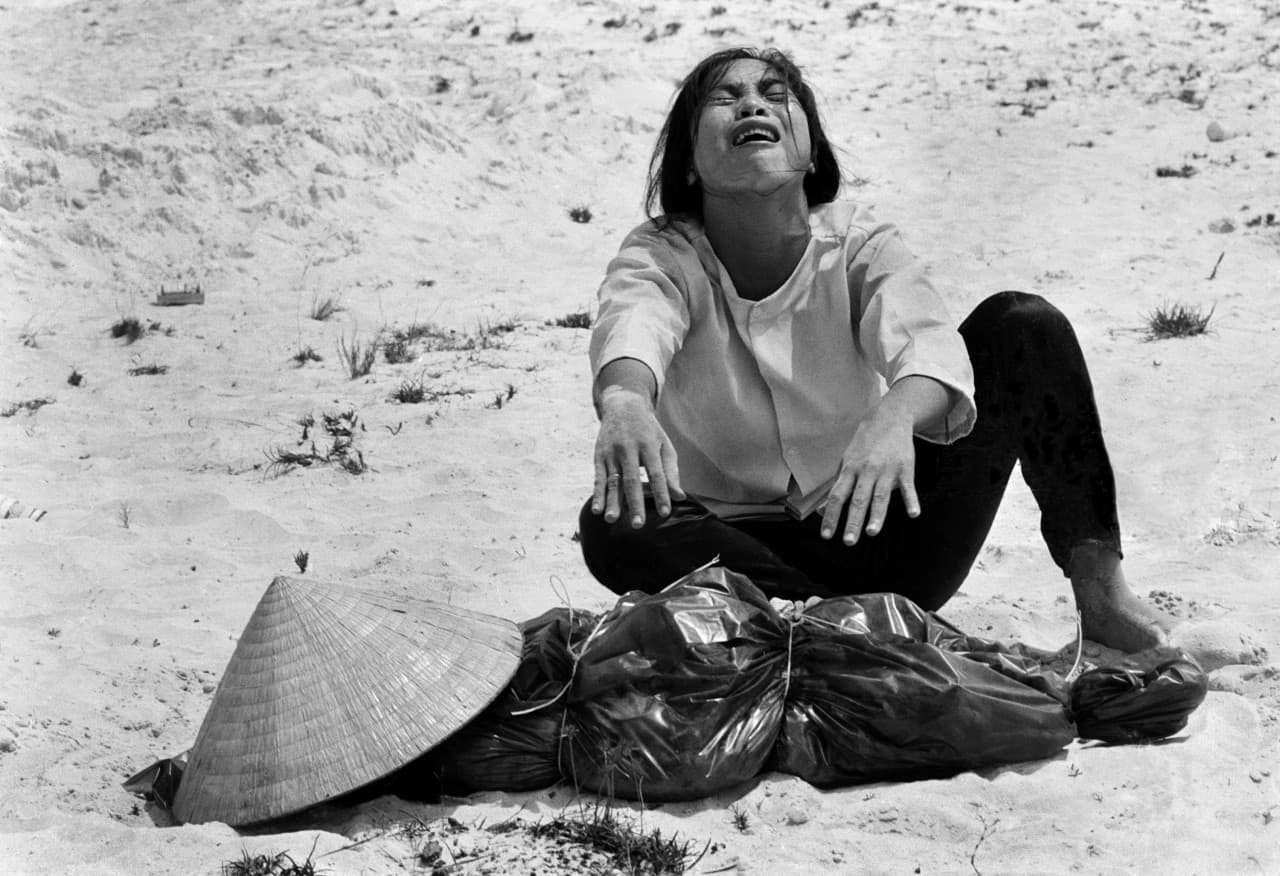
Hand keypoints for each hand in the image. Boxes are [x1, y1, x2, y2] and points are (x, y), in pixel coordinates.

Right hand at [591, 386, 683, 527]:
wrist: (622, 406)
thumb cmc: (649, 431)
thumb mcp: (664, 445)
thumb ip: (671, 472)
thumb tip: (679, 496)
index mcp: (649, 445)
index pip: (656, 473)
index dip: (661, 492)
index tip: (666, 512)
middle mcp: (629, 448)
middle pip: (632, 479)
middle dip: (635, 503)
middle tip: (638, 525)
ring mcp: (611, 452)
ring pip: (612, 480)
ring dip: (611, 501)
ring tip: (612, 519)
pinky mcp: (599, 456)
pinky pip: (598, 478)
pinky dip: (597, 494)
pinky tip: (596, 510)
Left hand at [820, 402, 918, 544]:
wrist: (889, 417)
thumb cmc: (865, 444)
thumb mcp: (847, 460)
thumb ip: (839, 484)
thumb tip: (825, 510)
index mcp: (850, 470)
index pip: (837, 496)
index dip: (831, 516)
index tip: (826, 535)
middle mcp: (867, 470)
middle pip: (858, 499)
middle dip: (853, 521)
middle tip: (848, 541)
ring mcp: (887, 470)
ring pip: (881, 495)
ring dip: (877, 515)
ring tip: (872, 532)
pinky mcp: (905, 468)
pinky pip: (908, 487)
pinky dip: (911, 500)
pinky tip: (913, 513)